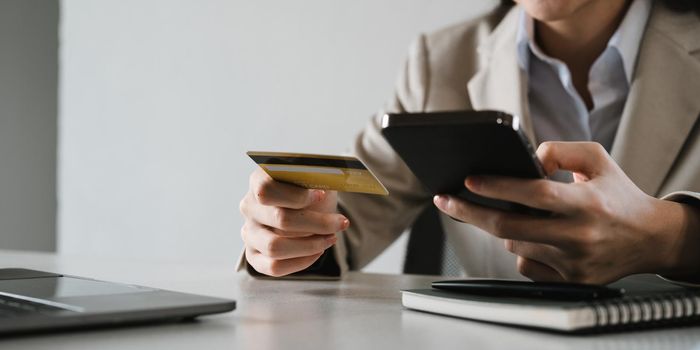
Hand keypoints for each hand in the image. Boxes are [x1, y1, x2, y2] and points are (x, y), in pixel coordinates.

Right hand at [239, 168, 348, 276]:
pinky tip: (318, 251)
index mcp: (258, 180)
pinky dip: (301, 262)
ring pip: (274, 247)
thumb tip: (322, 189)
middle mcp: (249, 207)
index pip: (267, 189)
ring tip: (331, 238)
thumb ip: (316, 176)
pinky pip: (273, 267)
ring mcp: (249, 232)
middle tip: (341, 222)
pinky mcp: (254, 254)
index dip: (296, 195)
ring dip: (310, 245)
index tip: (322, 195)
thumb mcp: (316, 175)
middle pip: (280, 219)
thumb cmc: (311, 188)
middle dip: (317, 223)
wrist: (307, 204)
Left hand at [433, 141, 698, 283]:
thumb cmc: (618, 195)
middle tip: (446, 199)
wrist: (650, 238)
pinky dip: (523, 250)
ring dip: (505, 228)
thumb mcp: (597, 159)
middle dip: (470, 212)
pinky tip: (536, 238)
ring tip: (518, 214)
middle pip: (509, 228)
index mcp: (586, 203)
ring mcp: (572, 264)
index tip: (468, 181)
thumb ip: (561, 150)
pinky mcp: (569, 282)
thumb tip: (528, 159)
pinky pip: (526, 266)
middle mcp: (578, 236)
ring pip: (515, 245)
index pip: (533, 194)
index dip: (497, 187)